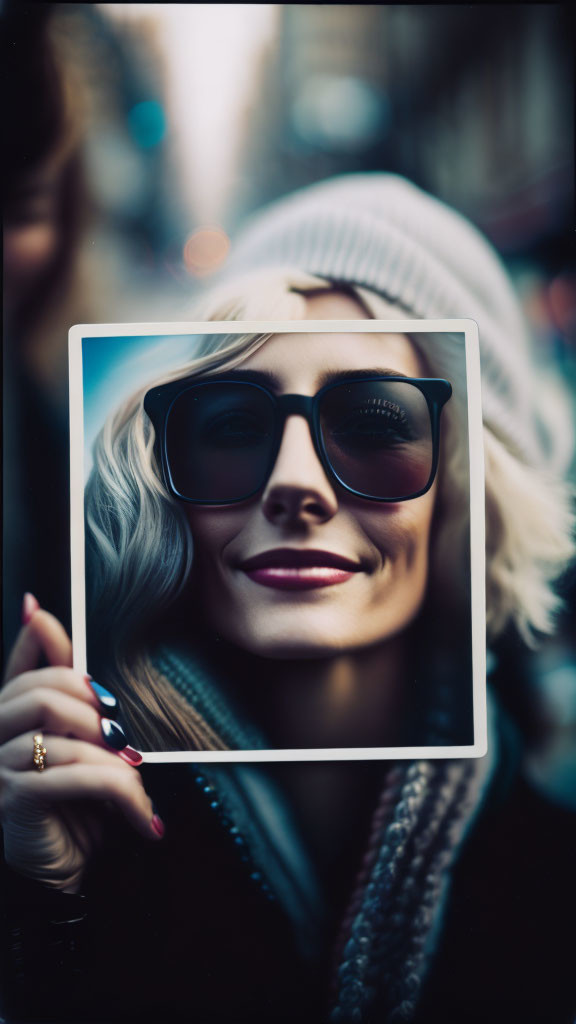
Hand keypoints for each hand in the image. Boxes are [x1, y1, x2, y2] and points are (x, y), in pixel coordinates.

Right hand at [0, 597, 162, 892]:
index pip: (18, 667)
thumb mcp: (79, 750)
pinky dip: (119, 791)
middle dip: (94, 707)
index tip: (40, 611)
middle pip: (43, 691)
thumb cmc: (72, 808)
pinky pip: (76, 776)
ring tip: (136, 783)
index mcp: (11, 719)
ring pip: (65, 735)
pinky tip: (141, 813)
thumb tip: (64, 644)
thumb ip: (76, 707)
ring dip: (115, 760)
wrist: (58, 873)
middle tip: (122, 737)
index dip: (32, 637)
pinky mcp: (15, 798)